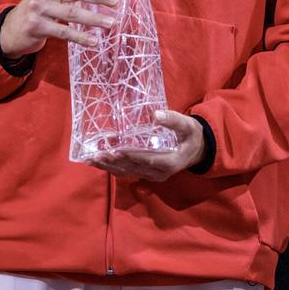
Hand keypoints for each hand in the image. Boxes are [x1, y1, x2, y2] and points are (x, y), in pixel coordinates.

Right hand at [0, 0, 117, 58]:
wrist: (10, 30)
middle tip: (115, 2)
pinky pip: (64, 32)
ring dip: (94, 19)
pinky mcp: (36, 26)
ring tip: (111, 24)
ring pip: (72, 13)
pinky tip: (94, 42)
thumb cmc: (37, 10)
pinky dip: (81, 38)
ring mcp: (38, 9)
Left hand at [86, 111, 203, 180]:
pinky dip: (112, 167)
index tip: (115, 149)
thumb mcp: (187, 126)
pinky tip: (99, 162)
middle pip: (133, 168)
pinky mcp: (146, 174)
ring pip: (127, 172)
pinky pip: (127, 172)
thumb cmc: (191, 135)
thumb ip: (173, 120)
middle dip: (114, 162)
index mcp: (170, 162)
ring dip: (109, 167)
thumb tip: (156, 114)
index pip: (147, 159)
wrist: (196, 149)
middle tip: (96, 155)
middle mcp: (159, 172)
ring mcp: (152, 175)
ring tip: (92, 160)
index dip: (131, 155)